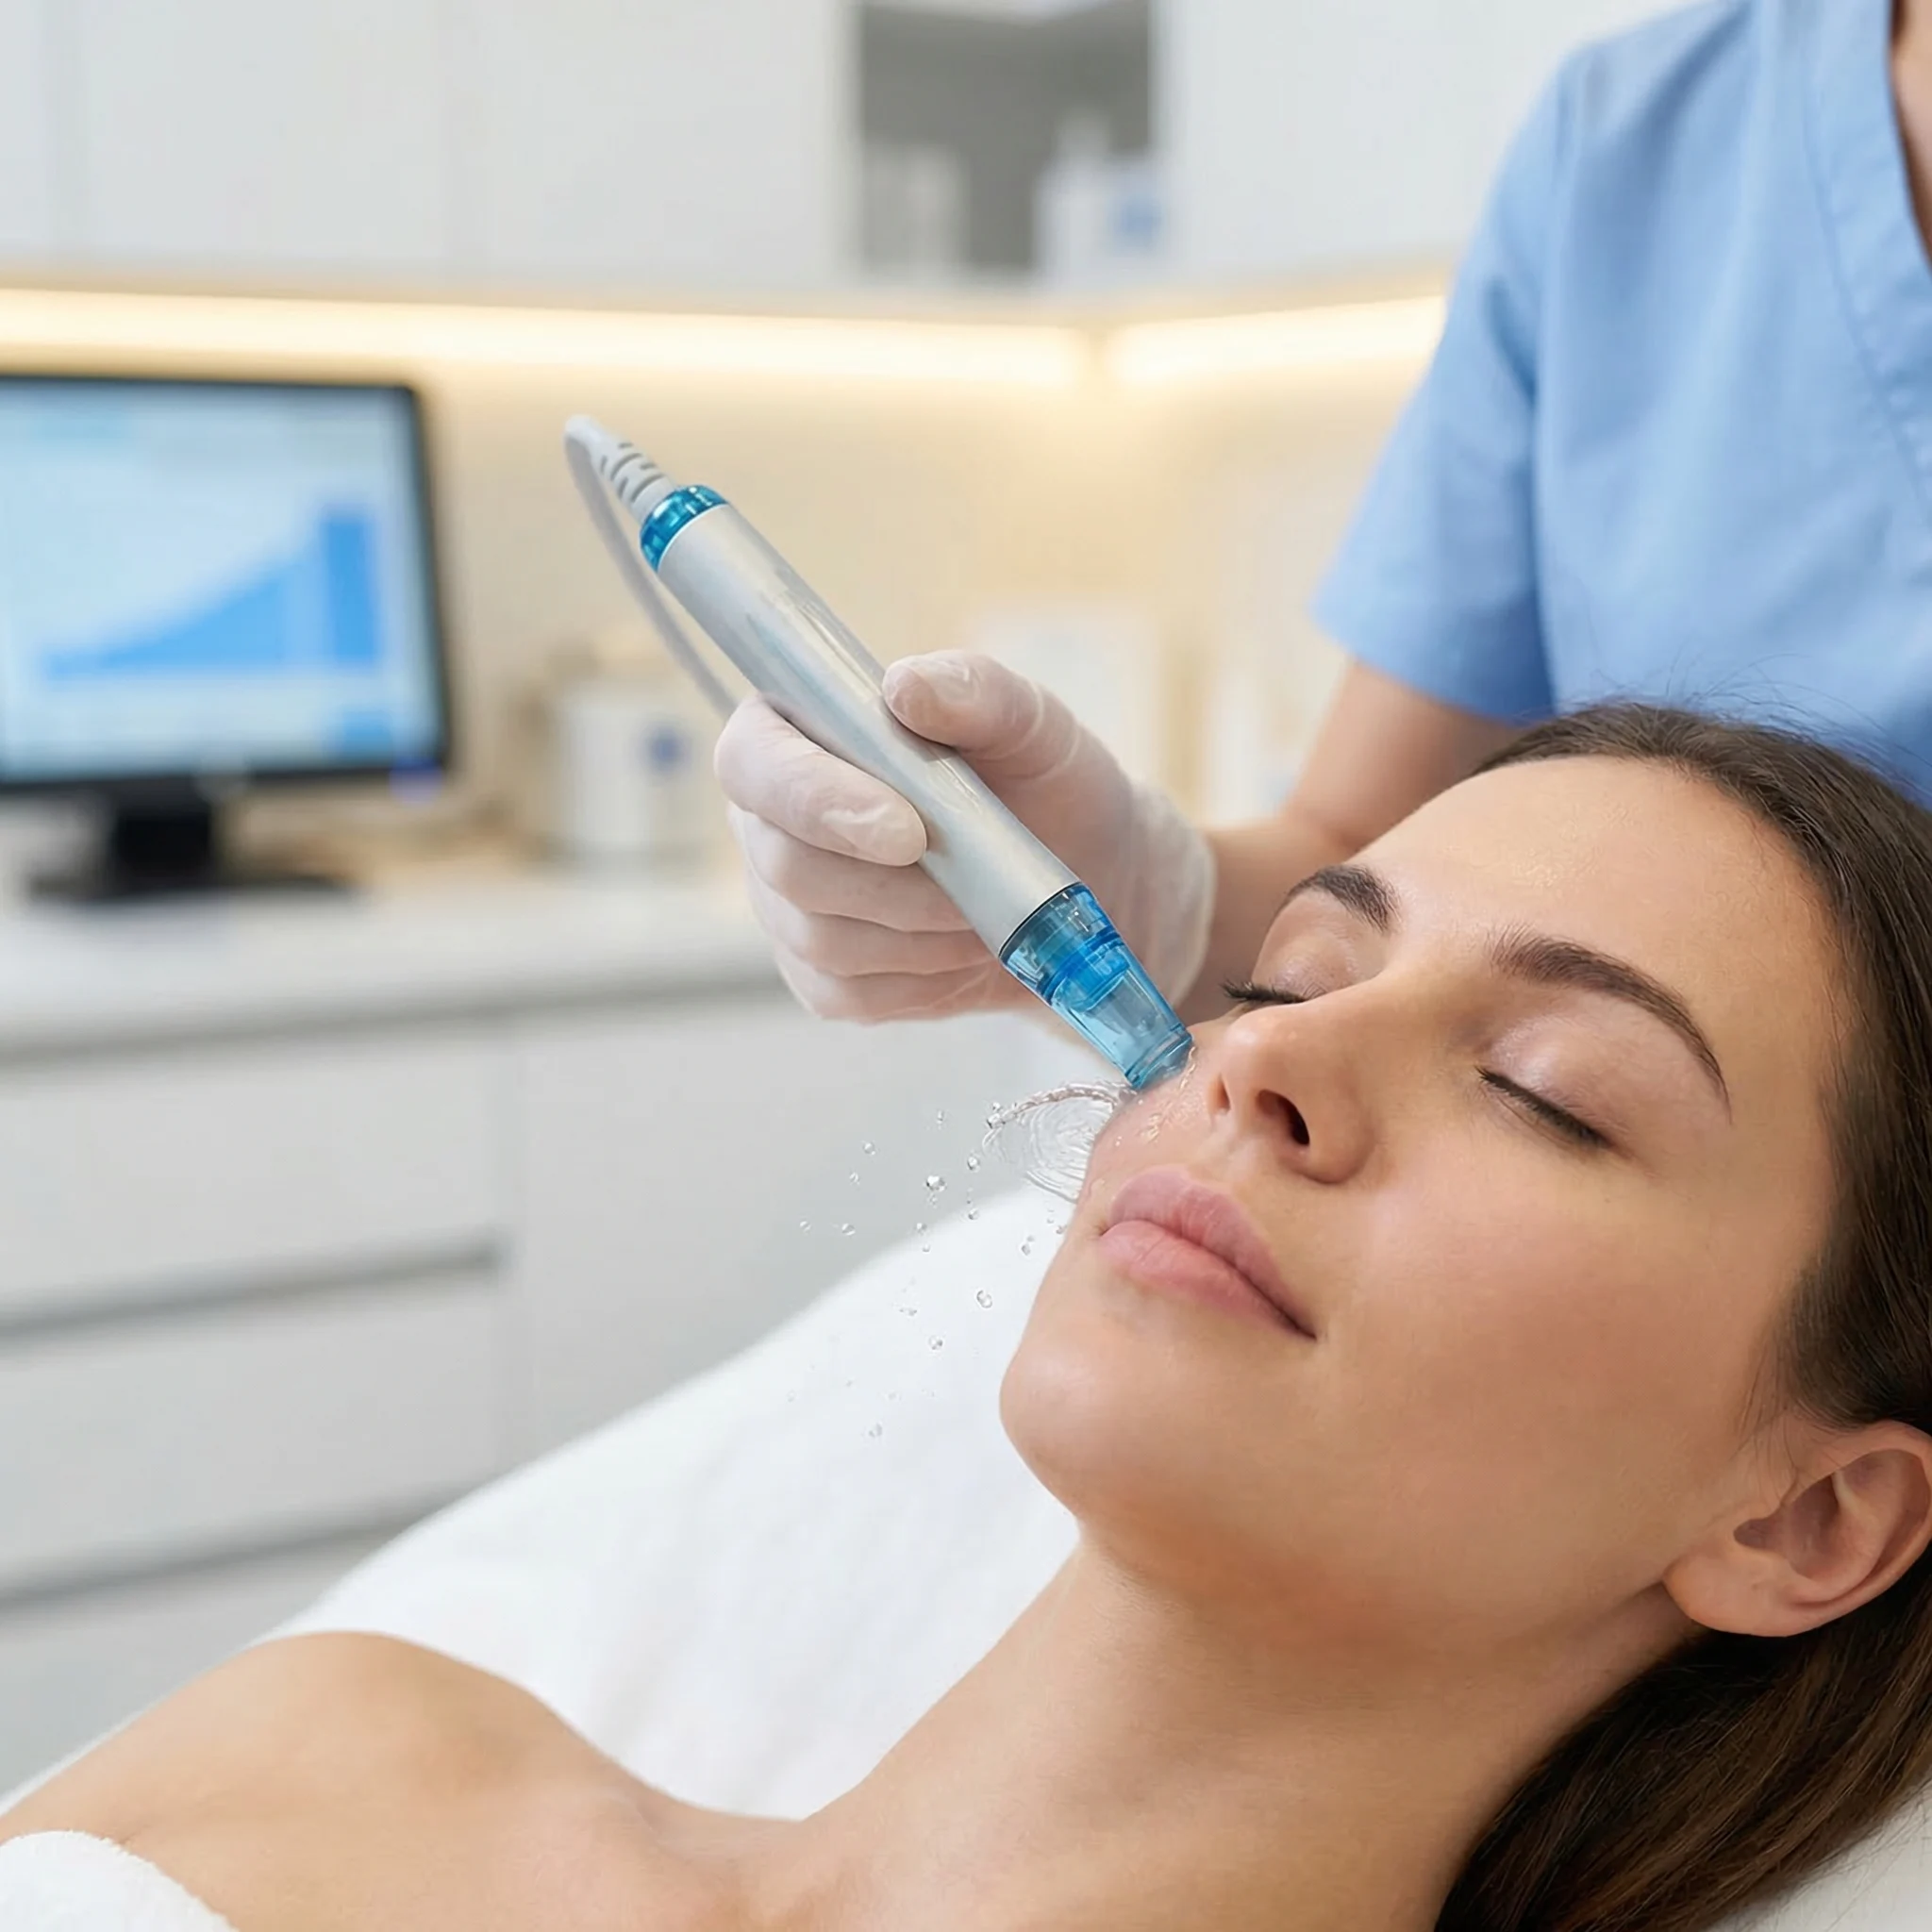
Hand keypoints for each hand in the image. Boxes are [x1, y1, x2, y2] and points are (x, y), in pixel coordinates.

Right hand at [714, 652, 1215, 1022]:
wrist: (1079, 877)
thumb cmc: (1042, 782)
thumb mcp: (1031, 724)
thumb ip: (973, 690)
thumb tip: (903, 686)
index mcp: (795, 731)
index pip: (752, 760)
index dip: (813, 799)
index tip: (907, 830)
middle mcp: (771, 820)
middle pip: (784, 864)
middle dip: (890, 886)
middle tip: (973, 884)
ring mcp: (788, 904)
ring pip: (820, 938)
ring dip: (918, 933)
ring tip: (982, 910)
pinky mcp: (820, 975)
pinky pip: (849, 994)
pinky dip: (923, 978)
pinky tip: (964, 948)